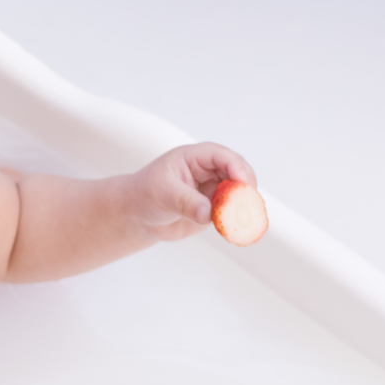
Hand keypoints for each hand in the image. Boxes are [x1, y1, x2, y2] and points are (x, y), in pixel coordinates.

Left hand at [131, 142, 256, 240]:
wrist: (138, 215)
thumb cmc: (145, 194)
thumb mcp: (163, 194)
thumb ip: (187, 202)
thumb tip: (209, 213)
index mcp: (195, 157)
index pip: (221, 156)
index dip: (235, 166)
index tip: (242, 183)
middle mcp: (208, 171)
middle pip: (239, 172)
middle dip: (245, 187)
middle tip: (246, 204)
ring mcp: (213, 190)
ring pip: (239, 193)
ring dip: (244, 205)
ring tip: (240, 218)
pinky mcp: (215, 209)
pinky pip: (232, 212)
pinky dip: (237, 219)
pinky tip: (235, 228)